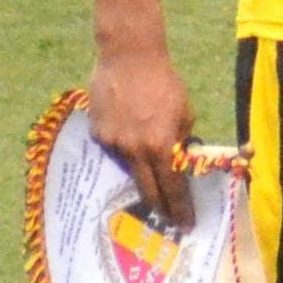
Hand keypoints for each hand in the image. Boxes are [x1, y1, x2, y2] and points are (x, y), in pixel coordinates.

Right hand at [84, 46, 197, 228]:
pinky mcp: (97, 134)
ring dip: (140, 171)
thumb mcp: (185, 114)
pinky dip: (123, 149)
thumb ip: (181, 141)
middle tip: (167, 219)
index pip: (172, 187)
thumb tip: (179, 161)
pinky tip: (128, 136)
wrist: (129, 59)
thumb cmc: (165, 84)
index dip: (179, 207)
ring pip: (128, 168)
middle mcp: (134, 150)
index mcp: (161, 146)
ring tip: (147, 171)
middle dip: (159, 207)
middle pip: (147, 189)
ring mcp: (112, 143)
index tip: (184, 224)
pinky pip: (113, 150)